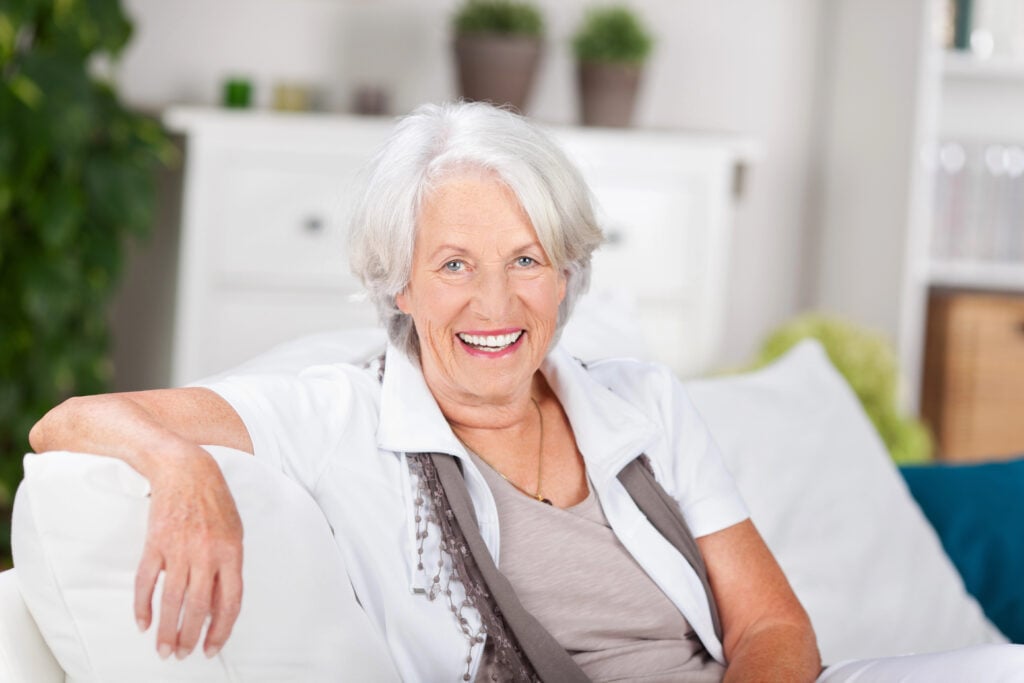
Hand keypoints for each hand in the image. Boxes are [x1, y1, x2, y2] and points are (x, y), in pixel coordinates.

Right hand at [134, 450, 243, 659]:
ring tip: (164, 650)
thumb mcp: (234, 532)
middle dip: (190, 637)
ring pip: (172, 600)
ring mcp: (179, 549)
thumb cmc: (214, 501)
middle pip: (199, 606)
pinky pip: (146, 581)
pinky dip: (142, 605)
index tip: (213, 648)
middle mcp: (207, 553)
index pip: (231, 602)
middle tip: (182, 655)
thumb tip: (219, 608)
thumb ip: (228, 569)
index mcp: (232, 552)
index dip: (221, 629)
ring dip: (167, 630)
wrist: (186, 469)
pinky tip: (142, 622)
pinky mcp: (155, 543)